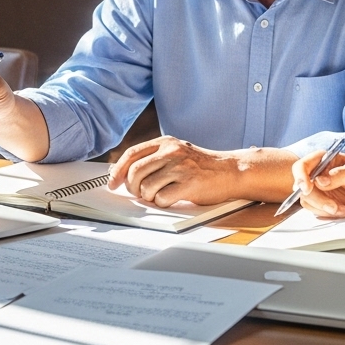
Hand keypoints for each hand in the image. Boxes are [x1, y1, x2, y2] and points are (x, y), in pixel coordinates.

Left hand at [107, 136, 240, 207]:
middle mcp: (171, 151)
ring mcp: (180, 167)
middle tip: (140, 193)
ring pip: (147, 187)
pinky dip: (163, 203)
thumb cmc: (201, 166)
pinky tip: (173, 198)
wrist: (231, 170)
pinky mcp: (189, 183)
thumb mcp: (176, 153)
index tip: (113, 183)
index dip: (118, 170)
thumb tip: (121, 172)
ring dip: (149, 197)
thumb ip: (152, 159)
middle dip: (132, 187)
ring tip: (161, 195)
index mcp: (165, 142)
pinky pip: (162, 198)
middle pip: (135, 172)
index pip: (131, 154)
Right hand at [293, 152, 344, 218]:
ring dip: (323, 209)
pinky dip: (327, 214)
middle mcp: (316, 174)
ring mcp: (318, 189)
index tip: (307, 189)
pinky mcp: (322, 202)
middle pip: (302, 188)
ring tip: (343, 210)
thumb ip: (338, 175)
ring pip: (308, 201)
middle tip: (334, 207)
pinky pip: (316, 210)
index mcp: (322, 160)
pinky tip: (342, 211)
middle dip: (318, 200)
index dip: (300, 177)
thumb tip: (319, 181)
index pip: (301, 166)